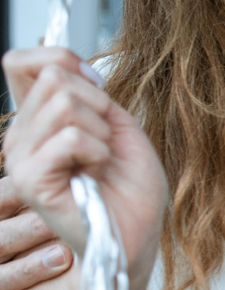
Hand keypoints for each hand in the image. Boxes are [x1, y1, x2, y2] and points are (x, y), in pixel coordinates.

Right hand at [0, 176, 72, 289]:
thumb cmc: (42, 239)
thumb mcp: (36, 213)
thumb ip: (51, 191)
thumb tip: (87, 163)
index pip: (2, 199)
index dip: (23, 192)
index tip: (57, 183)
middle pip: (1, 237)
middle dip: (30, 229)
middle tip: (61, 221)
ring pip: (0, 277)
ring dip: (27, 269)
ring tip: (63, 257)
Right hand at [2, 48, 168, 286]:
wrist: (138, 231)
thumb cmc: (130, 186)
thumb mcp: (117, 123)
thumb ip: (89, 92)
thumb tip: (70, 66)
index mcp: (38, 119)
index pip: (20, 60)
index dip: (63, 58)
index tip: (97, 85)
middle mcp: (20, 136)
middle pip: (54, 76)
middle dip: (98, 102)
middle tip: (105, 140)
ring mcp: (20, 158)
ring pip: (66, 103)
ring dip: (101, 130)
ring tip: (100, 160)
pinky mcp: (31, 180)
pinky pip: (71, 137)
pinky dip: (98, 150)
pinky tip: (95, 173)